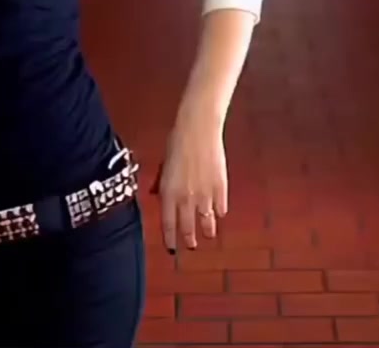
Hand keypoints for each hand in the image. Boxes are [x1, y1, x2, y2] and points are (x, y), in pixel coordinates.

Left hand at [154, 113, 228, 251]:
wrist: (198, 130)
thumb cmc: (177, 142)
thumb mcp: (164, 165)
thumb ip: (162, 183)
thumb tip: (157, 194)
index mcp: (168, 193)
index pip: (168, 224)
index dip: (170, 239)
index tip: (171, 248)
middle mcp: (186, 199)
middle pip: (188, 227)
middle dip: (189, 239)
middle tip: (190, 245)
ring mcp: (205, 195)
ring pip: (207, 221)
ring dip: (207, 230)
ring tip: (208, 235)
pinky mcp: (221, 188)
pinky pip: (221, 207)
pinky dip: (220, 212)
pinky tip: (219, 213)